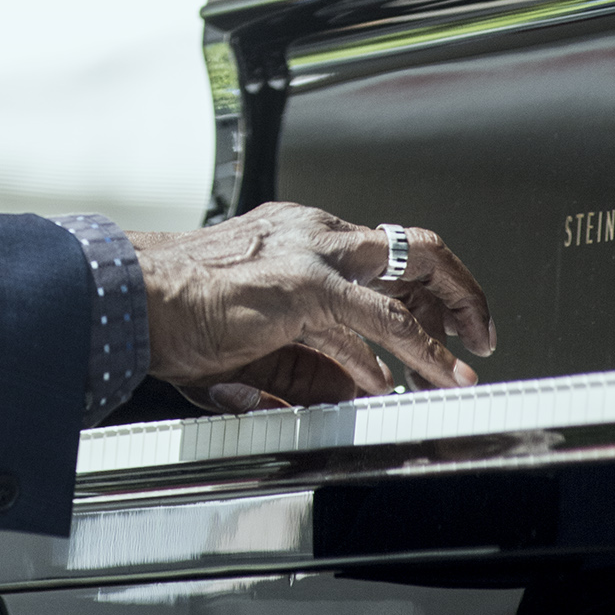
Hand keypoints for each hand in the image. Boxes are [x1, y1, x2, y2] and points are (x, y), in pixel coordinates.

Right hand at [127, 204, 495, 411]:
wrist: (135, 298)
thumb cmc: (178, 309)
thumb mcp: (259, 322)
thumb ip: (312, 345)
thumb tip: (360, 382)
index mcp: (298, 231)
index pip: (382, 248)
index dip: (422, 286)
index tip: (441, 318)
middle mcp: (313, 232)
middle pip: (414, 246)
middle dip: (460, 288)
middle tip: (480, 329)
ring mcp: (312, 253)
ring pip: (411, 276)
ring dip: (449, 326)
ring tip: (468, 364)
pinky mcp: (307, 286)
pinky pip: (383, 321)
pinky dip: (415, 354)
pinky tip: (427, 378)